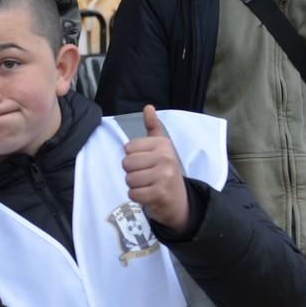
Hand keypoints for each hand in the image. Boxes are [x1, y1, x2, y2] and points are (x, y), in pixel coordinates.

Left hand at [122, 105, 189, 233]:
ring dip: (134, 185)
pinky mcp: (160, 193)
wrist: (179, 200)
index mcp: (163, 144)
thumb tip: (148, 107)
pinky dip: (137, 196)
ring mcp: (164, 176)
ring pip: (129, 179)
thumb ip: (152, 127)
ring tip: (148, 185)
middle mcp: (166, 157)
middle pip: (126, 163)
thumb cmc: (164, 170)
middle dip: (132, 172)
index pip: (128, 148)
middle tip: (146, 176)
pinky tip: (148, 195)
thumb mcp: (161, 147)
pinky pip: (133, 193)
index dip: (132, 157)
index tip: (146, 162)